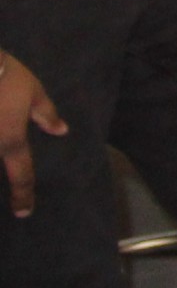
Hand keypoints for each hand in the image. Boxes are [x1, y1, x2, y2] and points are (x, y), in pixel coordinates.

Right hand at [0, 50, 65, 218]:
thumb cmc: (3, 75)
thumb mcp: (32, 90)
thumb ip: (45, 113)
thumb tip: (60, 130)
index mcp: (9, 140)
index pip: (21, 174)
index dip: (23, 195)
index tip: (24, 212)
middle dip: (3, 185)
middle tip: (5, 199)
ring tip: (1, 136)